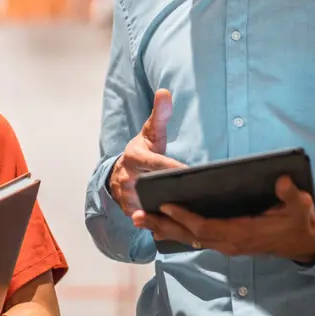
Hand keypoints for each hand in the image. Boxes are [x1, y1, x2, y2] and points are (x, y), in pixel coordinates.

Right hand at [109, 89, 183, 216]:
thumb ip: (160, 114)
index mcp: (134, 156)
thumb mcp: (150, 133)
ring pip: (149, 204)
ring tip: (191, 212)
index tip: (190, 170)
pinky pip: (146, 218)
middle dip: (172, 190)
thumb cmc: (142, 151)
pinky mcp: (128, 210)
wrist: (118, 172)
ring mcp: (126, 196)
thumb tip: (165, 91)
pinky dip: (161, 222)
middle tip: (196, 194)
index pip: (156, 163)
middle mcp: (127, 177)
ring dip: (168, 209)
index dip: (172, 167)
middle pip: (153, 186)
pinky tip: (179, 224)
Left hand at [134, 176, 314, 263]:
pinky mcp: (224, 242)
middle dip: (163, 225)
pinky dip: (175, 231)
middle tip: (137, 215)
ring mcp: (225, 245)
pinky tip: (159, 224)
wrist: (302, 241)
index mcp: (242, 234)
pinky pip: (194, 238)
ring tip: (138, 219)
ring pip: (188, 238)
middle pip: (190, 235)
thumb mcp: (300, 206)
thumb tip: (281, 180)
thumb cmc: (298, 221)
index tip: (166, 205)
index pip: (207, 228)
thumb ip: (290, 195)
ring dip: (163, 229)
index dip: (186, 218)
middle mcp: (229, 243)